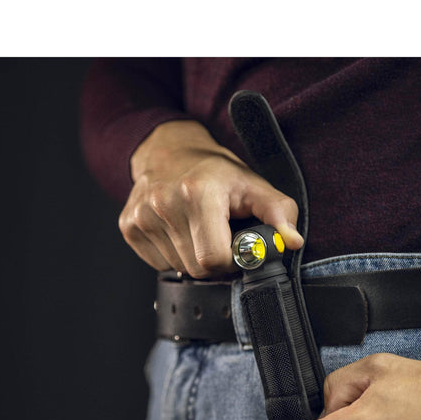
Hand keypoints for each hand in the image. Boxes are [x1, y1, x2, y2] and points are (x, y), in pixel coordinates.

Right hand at [119, 120, 303, 278]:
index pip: (215, 259)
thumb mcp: (253, 185)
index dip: (232, 260)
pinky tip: (179, 232)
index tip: (237, 245)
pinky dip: (174, 255)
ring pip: (178, 268)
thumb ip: (279, 213)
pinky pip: (159, 264)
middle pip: (197, 269)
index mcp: (196, 194)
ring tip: (198, 230)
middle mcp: (163, 204)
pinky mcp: (128, 227)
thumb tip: (292, 242)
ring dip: (194, 258)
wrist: (168, 150)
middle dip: (215, 261)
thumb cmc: (214, 171)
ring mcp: (141, 217)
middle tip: (220, 236)